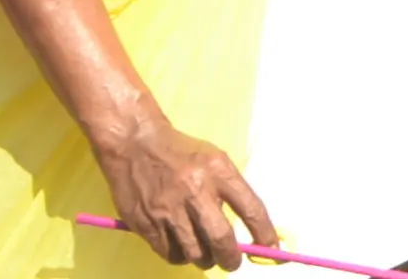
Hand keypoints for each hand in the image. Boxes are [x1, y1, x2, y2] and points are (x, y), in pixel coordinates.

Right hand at [86, 108, 279, 267]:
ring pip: (195, 252)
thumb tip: (244, 228)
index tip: (273, 250)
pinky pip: (170, 253)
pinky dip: (181, 256)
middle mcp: (196, 192)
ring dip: (205, 260)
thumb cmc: (181, 151)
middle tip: (231, 262)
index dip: (265, 234)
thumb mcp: (214, 160)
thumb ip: (229, 190)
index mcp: (218, 172)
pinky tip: (183, 248)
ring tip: (206, 255)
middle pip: (221, 239)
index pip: (251, 209)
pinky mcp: (147, 224)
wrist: (135, 144)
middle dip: (231, 259)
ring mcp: (169, 210)